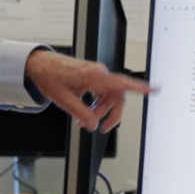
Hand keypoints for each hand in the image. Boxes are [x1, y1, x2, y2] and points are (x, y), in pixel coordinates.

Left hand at [25, 49, 152, 133]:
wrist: (40, 65)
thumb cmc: (50, 76)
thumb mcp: (64, 100)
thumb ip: (82, 114)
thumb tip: (94, 125)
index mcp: (94, 75)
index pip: (122, 83)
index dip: (140, 88)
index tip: (154, 90)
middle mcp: (99, 73)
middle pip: (116, 97)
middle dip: (108, 114)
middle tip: (98, 127)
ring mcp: (97, 75)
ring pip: (108, 98)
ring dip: (99, 111)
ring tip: (83, 120)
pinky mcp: (93, 78)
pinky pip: (102, 94)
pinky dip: (95, 105)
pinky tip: (85, 111)